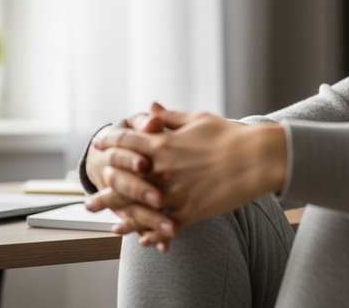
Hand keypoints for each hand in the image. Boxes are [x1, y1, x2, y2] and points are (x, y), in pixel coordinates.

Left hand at [88, 107, 287, 249]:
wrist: (258, 158)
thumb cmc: (230, 135)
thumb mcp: (197, 119)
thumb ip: (169, 118)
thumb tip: (149, 107)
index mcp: (161, 146)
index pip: (124, 145)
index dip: (109, 144)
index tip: (100, 148)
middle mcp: (161, 172)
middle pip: (122, 184)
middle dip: (104, 192)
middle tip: (90, 202)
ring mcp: (174, 195)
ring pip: (141, 211)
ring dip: (124, 220)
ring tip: (113, 228)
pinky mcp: (190, 213)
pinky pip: (166, 228)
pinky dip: (154, 235)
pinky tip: (145, 241)